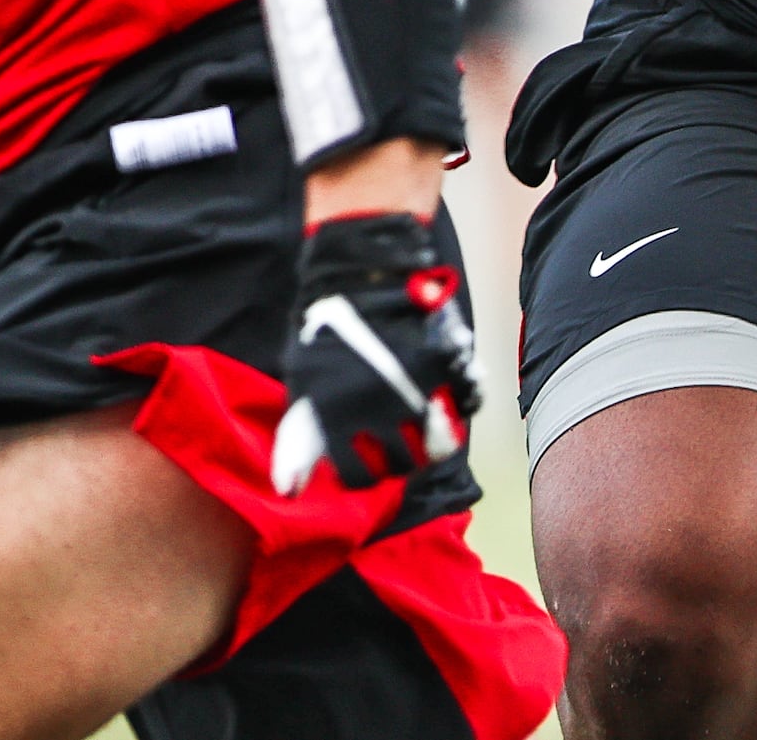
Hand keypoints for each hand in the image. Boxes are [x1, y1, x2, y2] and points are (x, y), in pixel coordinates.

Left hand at [272, 211, 479, 491]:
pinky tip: (454, 396)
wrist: (362, 268)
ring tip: (429, 427)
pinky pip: (467, 402)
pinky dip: (466, 402)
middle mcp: (376, 411)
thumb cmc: (326, 322)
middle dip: (403, 460)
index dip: (363, 474)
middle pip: (402, 465)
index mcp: (335, 418)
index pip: (356, 476)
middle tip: (402, 445)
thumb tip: (289, 488)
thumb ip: (300, 435)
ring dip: (437, 440)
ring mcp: (414, 389)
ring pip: (439, 444)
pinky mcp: (443, 364)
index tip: (366, 465)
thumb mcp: (302, 378)